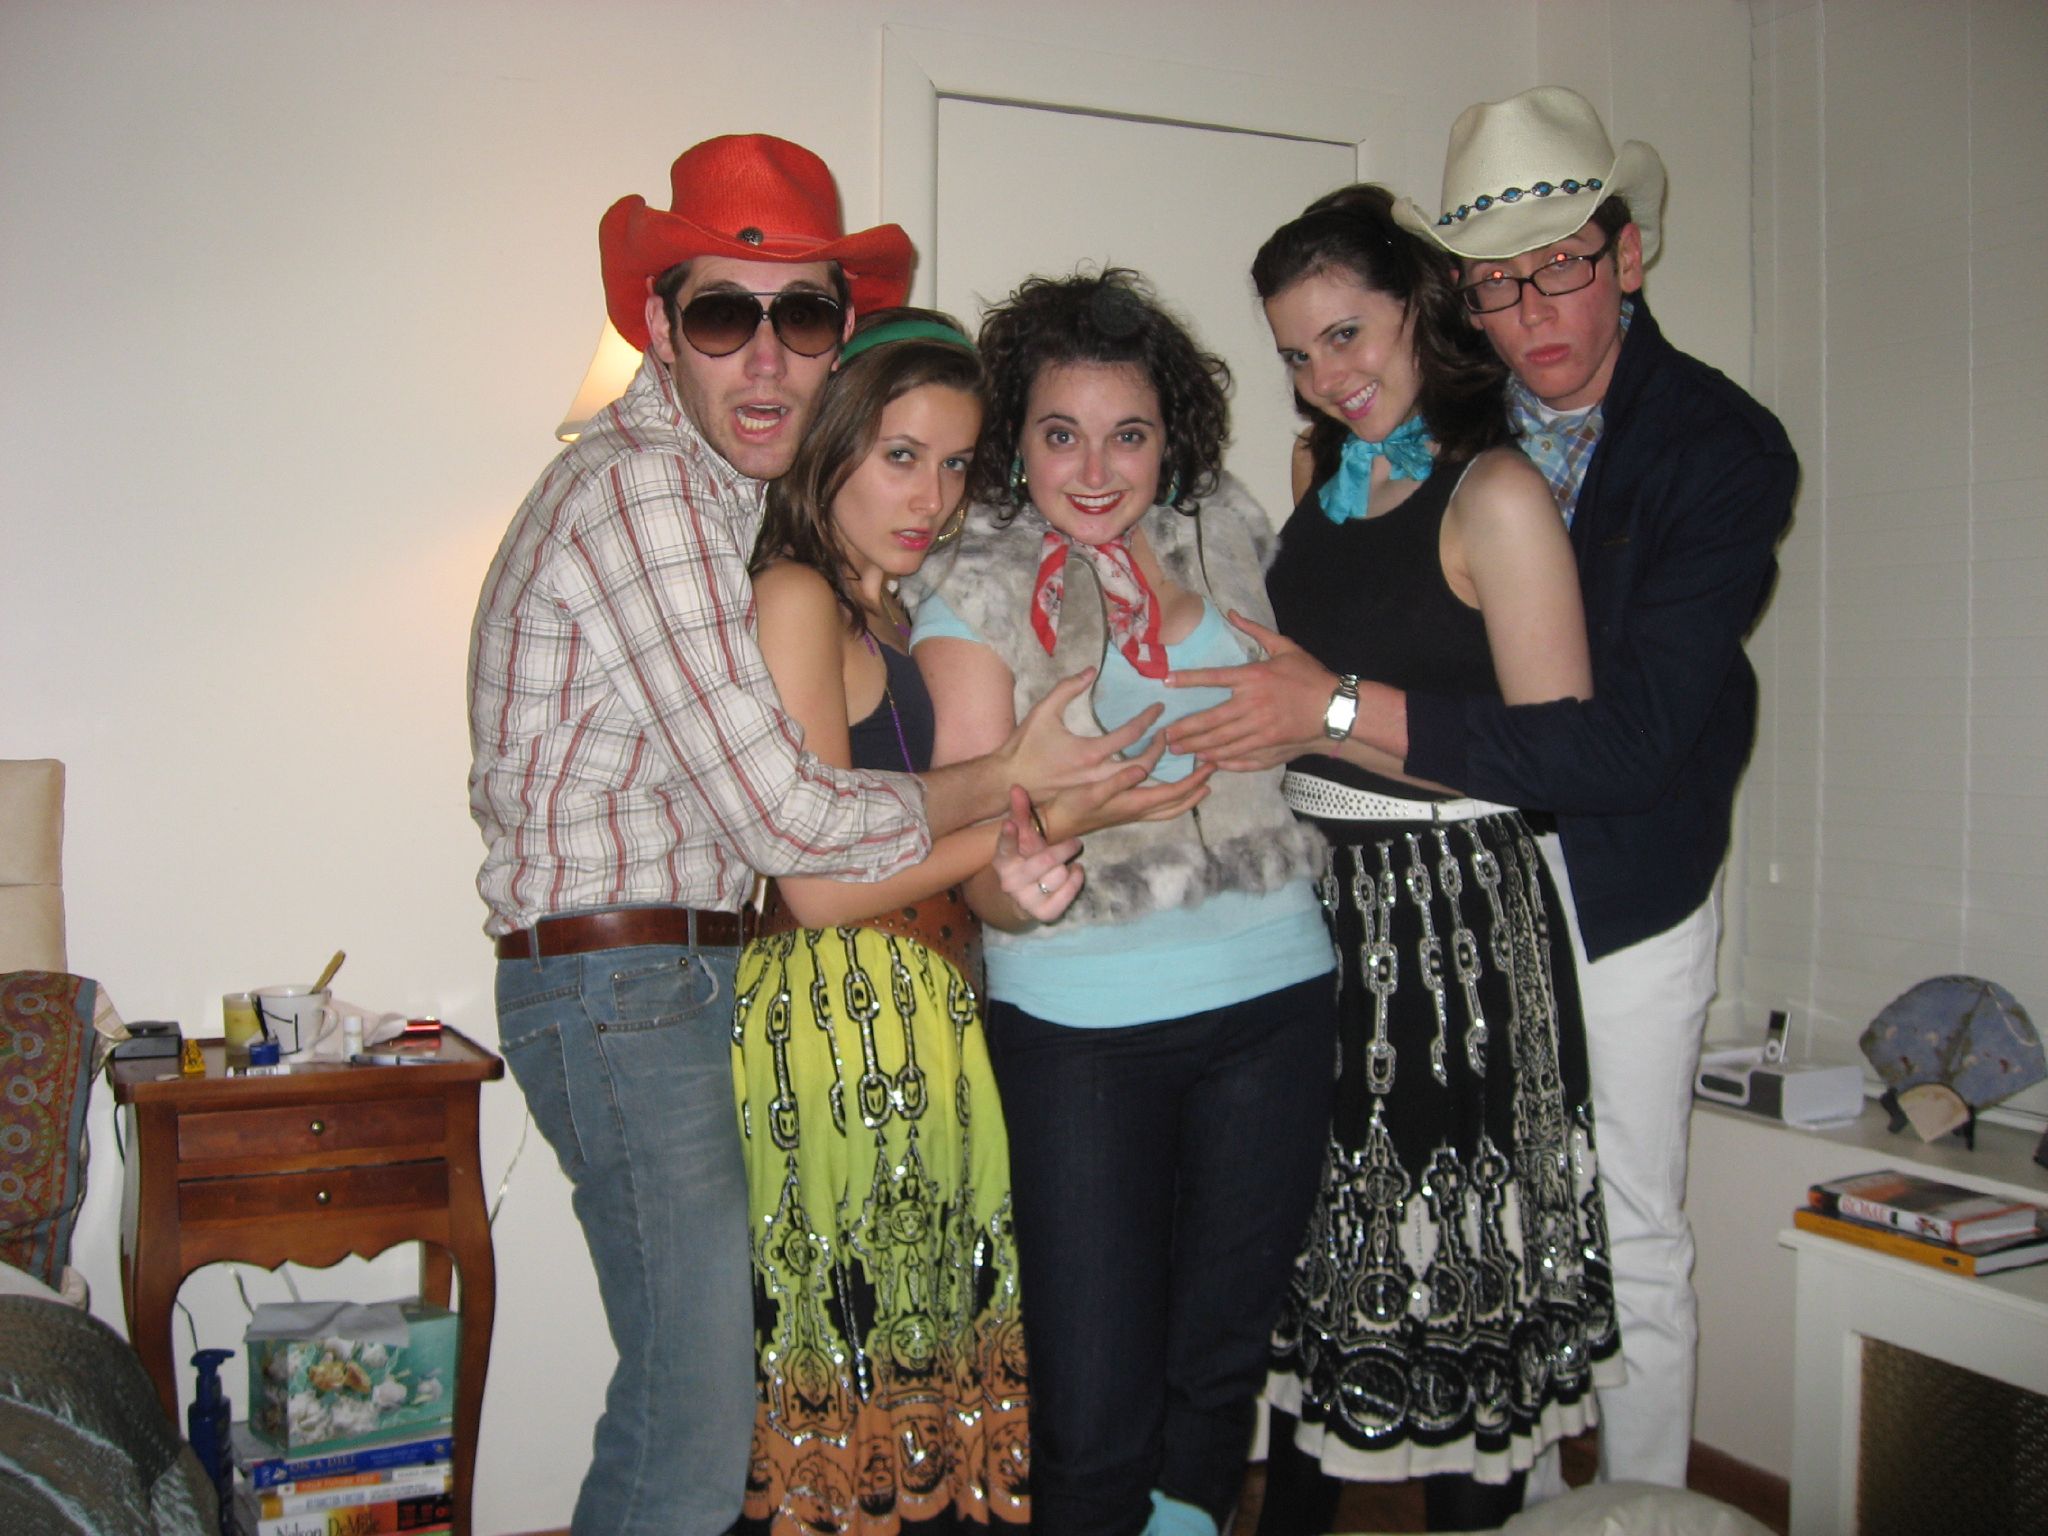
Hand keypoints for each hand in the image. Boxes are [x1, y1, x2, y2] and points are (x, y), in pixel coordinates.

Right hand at [993, 785, 1084, 921]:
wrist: (1023, 898)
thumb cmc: (1025, 859)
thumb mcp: (1023, 838)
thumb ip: (1021, 814)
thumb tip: (1016, 787)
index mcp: (1003, 861)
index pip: (1004, 847)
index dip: (1007, 836)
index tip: (1009, 824)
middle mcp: (1010, 882)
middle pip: (1043, 860)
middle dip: (1063, 849)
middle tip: (1075, 842)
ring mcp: (1026, 900)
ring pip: (1058, 876)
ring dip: (1067, 867)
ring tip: (1067, 864)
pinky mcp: (1044, 914)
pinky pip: (1067, 894)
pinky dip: (1075, 881)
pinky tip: (1074, 873)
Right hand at [1000, 668, 1165, 795]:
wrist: (1007, 782)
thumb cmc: (1024, 746)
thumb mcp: (1043, 711)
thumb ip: (1067, 688)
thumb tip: (1090, 670)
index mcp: (1089, 752)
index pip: (1130, 734)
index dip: (1148, 718)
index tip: (1159, 708)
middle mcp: (1098, 775)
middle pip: (1143, 764)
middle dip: (1159, 748)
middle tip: (1166, 733)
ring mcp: (1096, 790)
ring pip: (1137, 784)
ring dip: (1154, 768)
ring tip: (1161, 752)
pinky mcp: (1092, 799)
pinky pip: (1125, 793)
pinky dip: (1141, 783)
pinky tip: (1147, 773)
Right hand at [1041, 737, 1215, 839]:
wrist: (1054, 824)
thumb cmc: (1069, 806)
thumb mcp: (1091, 790)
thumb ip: (1118, 780)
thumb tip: (1142, 769)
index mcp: (1133, 804)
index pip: (1173, 793)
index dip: (1193, 779)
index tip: (1207, 763)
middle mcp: (1138, 811)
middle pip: (1178, 804)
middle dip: (1197, 788)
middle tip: (1212, 769)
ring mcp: (1132, 814)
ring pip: (1169, 809)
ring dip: (1188, 796)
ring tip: (1200, 783)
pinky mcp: (1125, 812)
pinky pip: (1159, 807)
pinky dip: (1172, 798)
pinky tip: (1170, 789)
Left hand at [1163, 612, 1333, 767]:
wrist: (1335, 708)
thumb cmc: (1309, 676)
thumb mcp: (1285, 647)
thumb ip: (1256, 631)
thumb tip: (1231, 613)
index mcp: (1254, 676)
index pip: (1214, 677)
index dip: (1188, 679)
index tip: (1167, 682)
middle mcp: (1253, 703)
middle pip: (1210, 718)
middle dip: (1185, 728)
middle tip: (1164, 735)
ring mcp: (1259, 728)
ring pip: (1221, 740)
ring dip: (1196, 746)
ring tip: (1177, 749)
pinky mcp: (1268, 746)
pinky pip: (1238, 754)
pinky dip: (1220, 758)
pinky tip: (1206, 759)